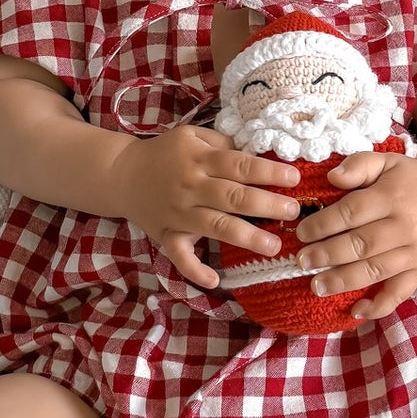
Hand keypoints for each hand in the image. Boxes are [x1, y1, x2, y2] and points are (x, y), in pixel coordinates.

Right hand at [115, 126, 303, 288]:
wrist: (121, 174)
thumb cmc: (166, 154)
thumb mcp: (192, 136)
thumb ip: (223, 145)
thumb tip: (259, 156)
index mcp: (199, 159)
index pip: (239, 165)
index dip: (268, 172)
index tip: (294, 178)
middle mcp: (191, 186)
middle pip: (233, 197)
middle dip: (267, 204)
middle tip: (294, 212)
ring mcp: (178, 213)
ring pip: (216, 226)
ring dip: (246, 237)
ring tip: (274, 246)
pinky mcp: (166, 235)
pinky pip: (180, 256)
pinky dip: (195, 270)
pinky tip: (215, 281)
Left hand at [294, 152, 416, 320]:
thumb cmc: (412, 178)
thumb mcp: (386, 161)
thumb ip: (359, 165)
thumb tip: (331, 178)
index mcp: (393, 197)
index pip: (351, 213)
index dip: (323, 225)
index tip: (301, 233)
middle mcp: (405, 227)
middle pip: (360, 245)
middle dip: (326, 255)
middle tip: (301, 261)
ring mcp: (414, 253)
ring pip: (375, 271)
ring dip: (343, 281)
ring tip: (316, 286)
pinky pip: (400, 293)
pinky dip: (379, 306)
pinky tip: (356, 310)